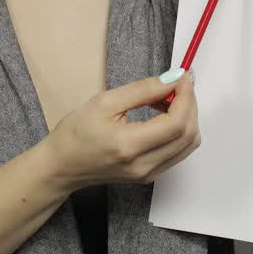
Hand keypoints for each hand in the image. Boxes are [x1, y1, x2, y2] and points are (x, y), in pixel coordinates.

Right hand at [43, 70, 199, 191]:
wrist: (62, 166)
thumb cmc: (76, 133)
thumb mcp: (105, 102)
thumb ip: (142, 90)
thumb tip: (172, 80)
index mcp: (129, 146)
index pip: (176, 123)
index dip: (186, 97)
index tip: (182, 77)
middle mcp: (144, 165)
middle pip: (189, 135)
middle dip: (190, 105)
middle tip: (177, 84)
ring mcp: (149, 174)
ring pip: (188, 144)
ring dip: (187, 117)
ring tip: (166, 98)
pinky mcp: (150, 176)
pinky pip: (179, 151)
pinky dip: (179, 130)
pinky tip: (163, 115)